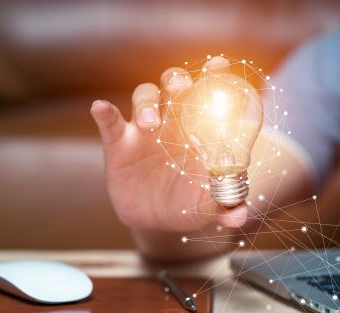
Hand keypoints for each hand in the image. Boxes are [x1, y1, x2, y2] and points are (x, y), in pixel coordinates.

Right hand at [91, 56, 246, 232]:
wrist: (157, 219)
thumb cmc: (188, 203)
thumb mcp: (206, 205)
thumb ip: (225, 207)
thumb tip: (238, 216)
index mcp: (199, 131)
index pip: (206, 96)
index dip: (212, 78)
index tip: (218, 66)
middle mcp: (173, 122)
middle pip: (173, 87)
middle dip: (178, 82)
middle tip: (183, 89)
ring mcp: (144, 131)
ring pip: (144, 98)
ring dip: (147, 103)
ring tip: (150, 123)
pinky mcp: (119, 145)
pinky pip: (110, 123)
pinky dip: (105, 114)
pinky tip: (100, 108)